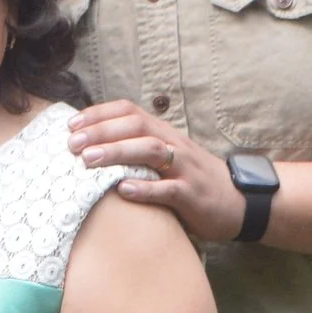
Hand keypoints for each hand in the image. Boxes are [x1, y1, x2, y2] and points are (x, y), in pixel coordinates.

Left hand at [66, 100, 244, 245]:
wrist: (240, 201)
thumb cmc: (194, 181)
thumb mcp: (168, 158)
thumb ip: (139, 150)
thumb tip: (94, 147)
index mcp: (164, 133)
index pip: (129, 111)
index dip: (99, 114)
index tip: (71, 125)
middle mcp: (174, 144)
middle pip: (135, 126)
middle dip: (101, 132)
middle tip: (72, 145)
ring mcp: (185, 168)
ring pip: (150, 151)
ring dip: (117, 153)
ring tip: (88, 161)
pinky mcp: (193, 194)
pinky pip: (168, 189)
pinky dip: (145, 188)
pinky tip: (123, 190)